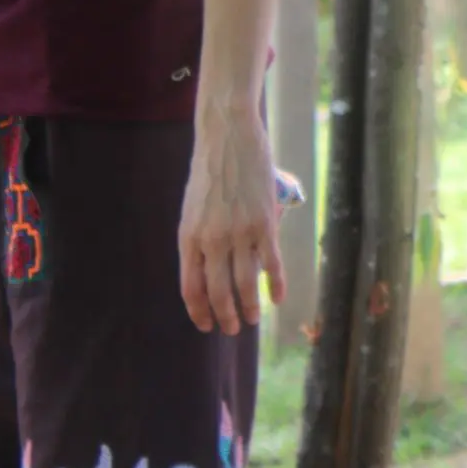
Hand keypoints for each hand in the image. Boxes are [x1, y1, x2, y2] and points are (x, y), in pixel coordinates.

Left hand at [177, 106, 284, 335]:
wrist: (228, 138)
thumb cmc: (208, 172)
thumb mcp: (193, 209)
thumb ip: (200, 239)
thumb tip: (215, 269)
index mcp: (188, 238)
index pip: (191, 288)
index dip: (199, 312)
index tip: (206, 326)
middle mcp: (212, 240)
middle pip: (218, 292)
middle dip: (226, 316)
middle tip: (233, 329)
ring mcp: (240, 233)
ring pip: (246, 283)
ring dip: (250, 307)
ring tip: (253, 320)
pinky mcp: (265, 224)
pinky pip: (272, 263)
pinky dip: (276, 284)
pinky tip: (278, 297)